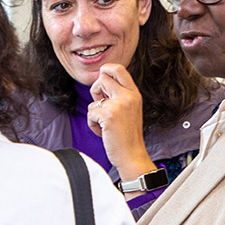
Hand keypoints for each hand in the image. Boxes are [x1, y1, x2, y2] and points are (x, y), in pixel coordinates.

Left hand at [87, 64, 157, 186]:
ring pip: (93, 99)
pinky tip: (103, 133)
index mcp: (134, 93)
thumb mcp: (128, 110)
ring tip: (105, 126)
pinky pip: (90, 113)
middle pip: (102, 78)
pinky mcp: (108, 115)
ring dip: (94, 113)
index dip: (106, 70)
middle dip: (95, 90)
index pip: (118, 69)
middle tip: (100, 105)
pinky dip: (92, 125)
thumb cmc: (127, 136)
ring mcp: (119, 104)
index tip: (101, 83)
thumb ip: (118, 96)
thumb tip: (99, 82)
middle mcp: (128, 96)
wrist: (132, 156)